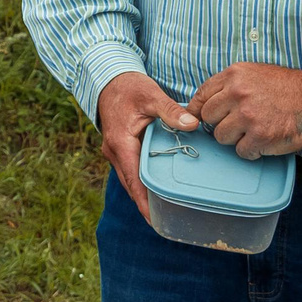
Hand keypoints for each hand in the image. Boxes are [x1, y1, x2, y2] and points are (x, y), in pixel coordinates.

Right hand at [97, 71, 201, 225]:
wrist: (108, 79)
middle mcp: (114, 152)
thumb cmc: (129, 87)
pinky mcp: (121, 149)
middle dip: (146, 204)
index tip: (154, 220)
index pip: (133, 180)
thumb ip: (171, 111)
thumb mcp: (150, 95)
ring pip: (131, 180)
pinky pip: (131, 171)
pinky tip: (157, 188)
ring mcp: (116, 152)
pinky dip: (142, 182)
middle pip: (132, 185)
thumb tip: (193, 125)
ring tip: (164, 212)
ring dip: (144, 194)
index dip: (143, 202)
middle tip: (166, 222)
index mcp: (120, 143)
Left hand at [189, 62, 301, 158]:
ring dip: (235, 138)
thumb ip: (226, 86)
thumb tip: (200, 105)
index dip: (198, 110)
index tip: (197, 119)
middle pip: (207, 118)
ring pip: (221, 137)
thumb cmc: (282, 88)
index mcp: (233, 75)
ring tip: (252, 131)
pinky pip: (241, 151)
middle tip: (237, 123)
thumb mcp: (251, 73)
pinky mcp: (260, 136)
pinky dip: (251, 150)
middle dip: (219, 123)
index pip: (201, 96)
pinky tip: (262, 141)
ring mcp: (248, 116)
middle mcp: (237, 93)